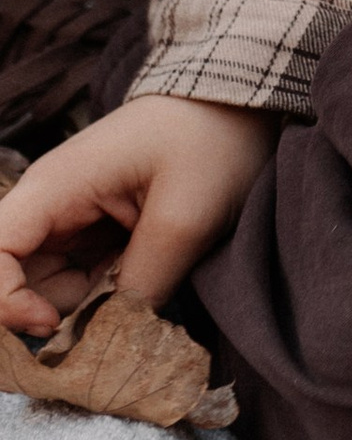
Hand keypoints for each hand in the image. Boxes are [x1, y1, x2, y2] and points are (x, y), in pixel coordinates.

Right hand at [0, 95, 273, 336]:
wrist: (241, 103)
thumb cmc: (211, 140)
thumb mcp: (184, 217)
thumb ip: (141, 283)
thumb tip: (113, 337)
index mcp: (54, 188)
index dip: (6, 301)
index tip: (53, 324)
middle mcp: (50, 204)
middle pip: (18, 280)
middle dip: (59, 310)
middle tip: (123, 308)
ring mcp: (72, 218)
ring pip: (53, 288)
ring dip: (91, 303)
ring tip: (151, 276)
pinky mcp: (97, 229)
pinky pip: (84, 279)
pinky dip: (110, 292)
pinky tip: (150, 273)